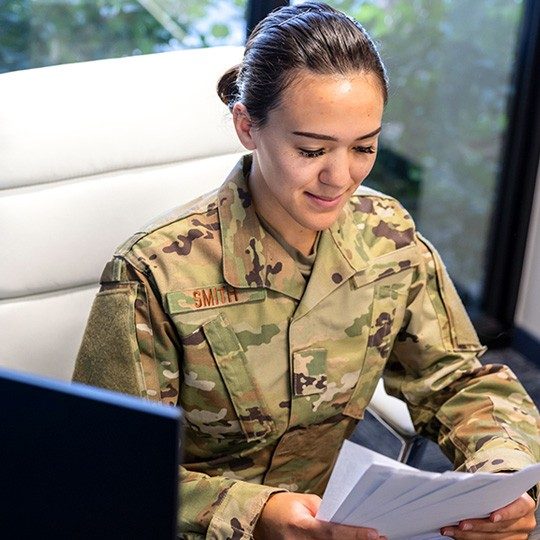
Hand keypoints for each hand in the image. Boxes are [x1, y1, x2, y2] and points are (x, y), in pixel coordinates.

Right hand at [253, 492, 385, 538]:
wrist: (263, 519)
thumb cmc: (286, 506)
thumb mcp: (306, 502)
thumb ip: (325, 512)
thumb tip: (347, 519)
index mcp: (300, 526)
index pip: (332, 533)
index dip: (354, 534)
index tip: (376, 534)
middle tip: (379, 538)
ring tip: (369, 539)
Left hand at [440, 493, 535, 538]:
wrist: (507, 497)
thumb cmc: (500, 488)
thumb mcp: (499, 484)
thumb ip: (489, 487)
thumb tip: (465, 487)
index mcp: (525, 504)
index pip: (517, 510)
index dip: (505, 514)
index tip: (491, 517)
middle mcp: (524, 522)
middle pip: (500, 527)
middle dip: (478, 526)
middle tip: (460, 524)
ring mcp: (517, 534)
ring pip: (492, 538)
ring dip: (469, 535)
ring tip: (452, 529)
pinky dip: (470, 537)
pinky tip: (457, 534)